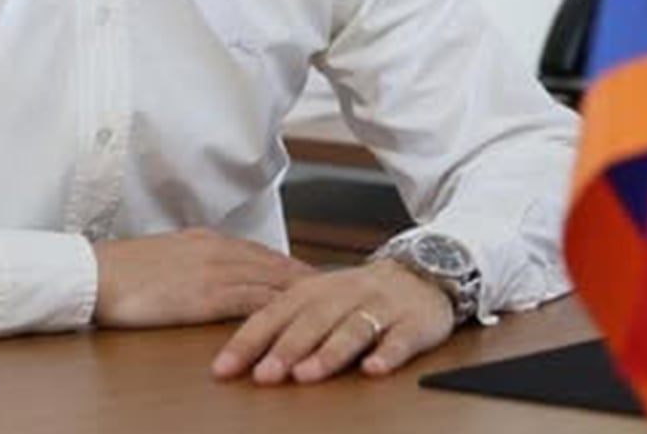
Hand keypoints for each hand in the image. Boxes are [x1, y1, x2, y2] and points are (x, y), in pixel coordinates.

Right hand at [91, 229, 316, 327]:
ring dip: (302, 293)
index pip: (260, 253)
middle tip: (337, 290)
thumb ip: (192, 264)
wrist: (94, 273)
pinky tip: (297, 318)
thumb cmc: (121, 271)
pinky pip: (254, 300)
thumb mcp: (165, 259)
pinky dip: (280, 308)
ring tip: (329, 304)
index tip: (311, 277)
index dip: (289, 266)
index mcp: (206, 239)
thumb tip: (206, 276)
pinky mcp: (207, 295)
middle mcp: (217, 250)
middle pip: (275, 264)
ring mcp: (214, 271)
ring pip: (272, 280)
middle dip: (307, 278)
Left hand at [210, 259, 454, 384]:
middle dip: (286, 349)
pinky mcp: (414, 323)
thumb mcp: (319, 298)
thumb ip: (284, 322)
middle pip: (312, 321)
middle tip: (264, 375)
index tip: (223, 368)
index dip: (248, 341)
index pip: (274, 314)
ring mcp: (381, 308)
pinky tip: (374, 369)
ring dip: (329, 353)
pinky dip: (388, 354)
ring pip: (353, 329)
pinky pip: (401, 339)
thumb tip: (238, 354)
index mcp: (314, 289)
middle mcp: (345, 295)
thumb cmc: (361, 293)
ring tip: (307, 374)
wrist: (422, 271)